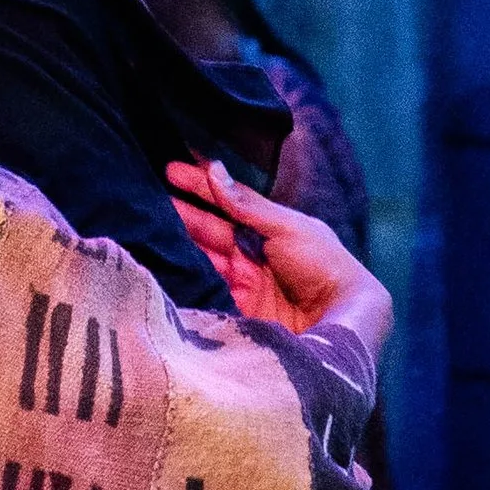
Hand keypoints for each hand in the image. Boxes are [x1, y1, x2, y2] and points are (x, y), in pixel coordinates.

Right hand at [165, 159, 392, 359]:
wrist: (342, 319)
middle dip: (181, 213)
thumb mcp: (288, 227)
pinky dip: (186, 276)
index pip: (227, 203)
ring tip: (148, 226)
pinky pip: (204, 289)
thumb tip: (214, 170)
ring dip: (179, 243)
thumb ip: (247, 205)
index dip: (200, 187)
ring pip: (203, 257)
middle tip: (147, 199)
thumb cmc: (323, 265)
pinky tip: (163, 263)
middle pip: (210, 230)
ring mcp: (242, 282)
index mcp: (269, 229)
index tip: (171, 170)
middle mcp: (253, 253)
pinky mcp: (235, 309)